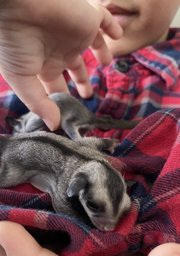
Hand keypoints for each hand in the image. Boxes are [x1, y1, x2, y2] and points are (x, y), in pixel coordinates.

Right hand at [0, 0, 121, 129]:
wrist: (18, 4)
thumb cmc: (15, 42)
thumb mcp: (21, 78)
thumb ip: (39, 103)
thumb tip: (54, 126)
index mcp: (45, 65)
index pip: (56, 85)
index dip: (63, 97)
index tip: (71, 112)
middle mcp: (61, 50)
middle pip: (75, 68)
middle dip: (82, 82)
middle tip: (89, 96)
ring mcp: (75, 34)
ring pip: (92, 45)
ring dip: (99, 53)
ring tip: (107, 64)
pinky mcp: (87, 18)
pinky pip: (105, 21)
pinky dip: (113, 27)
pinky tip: (118, 35)